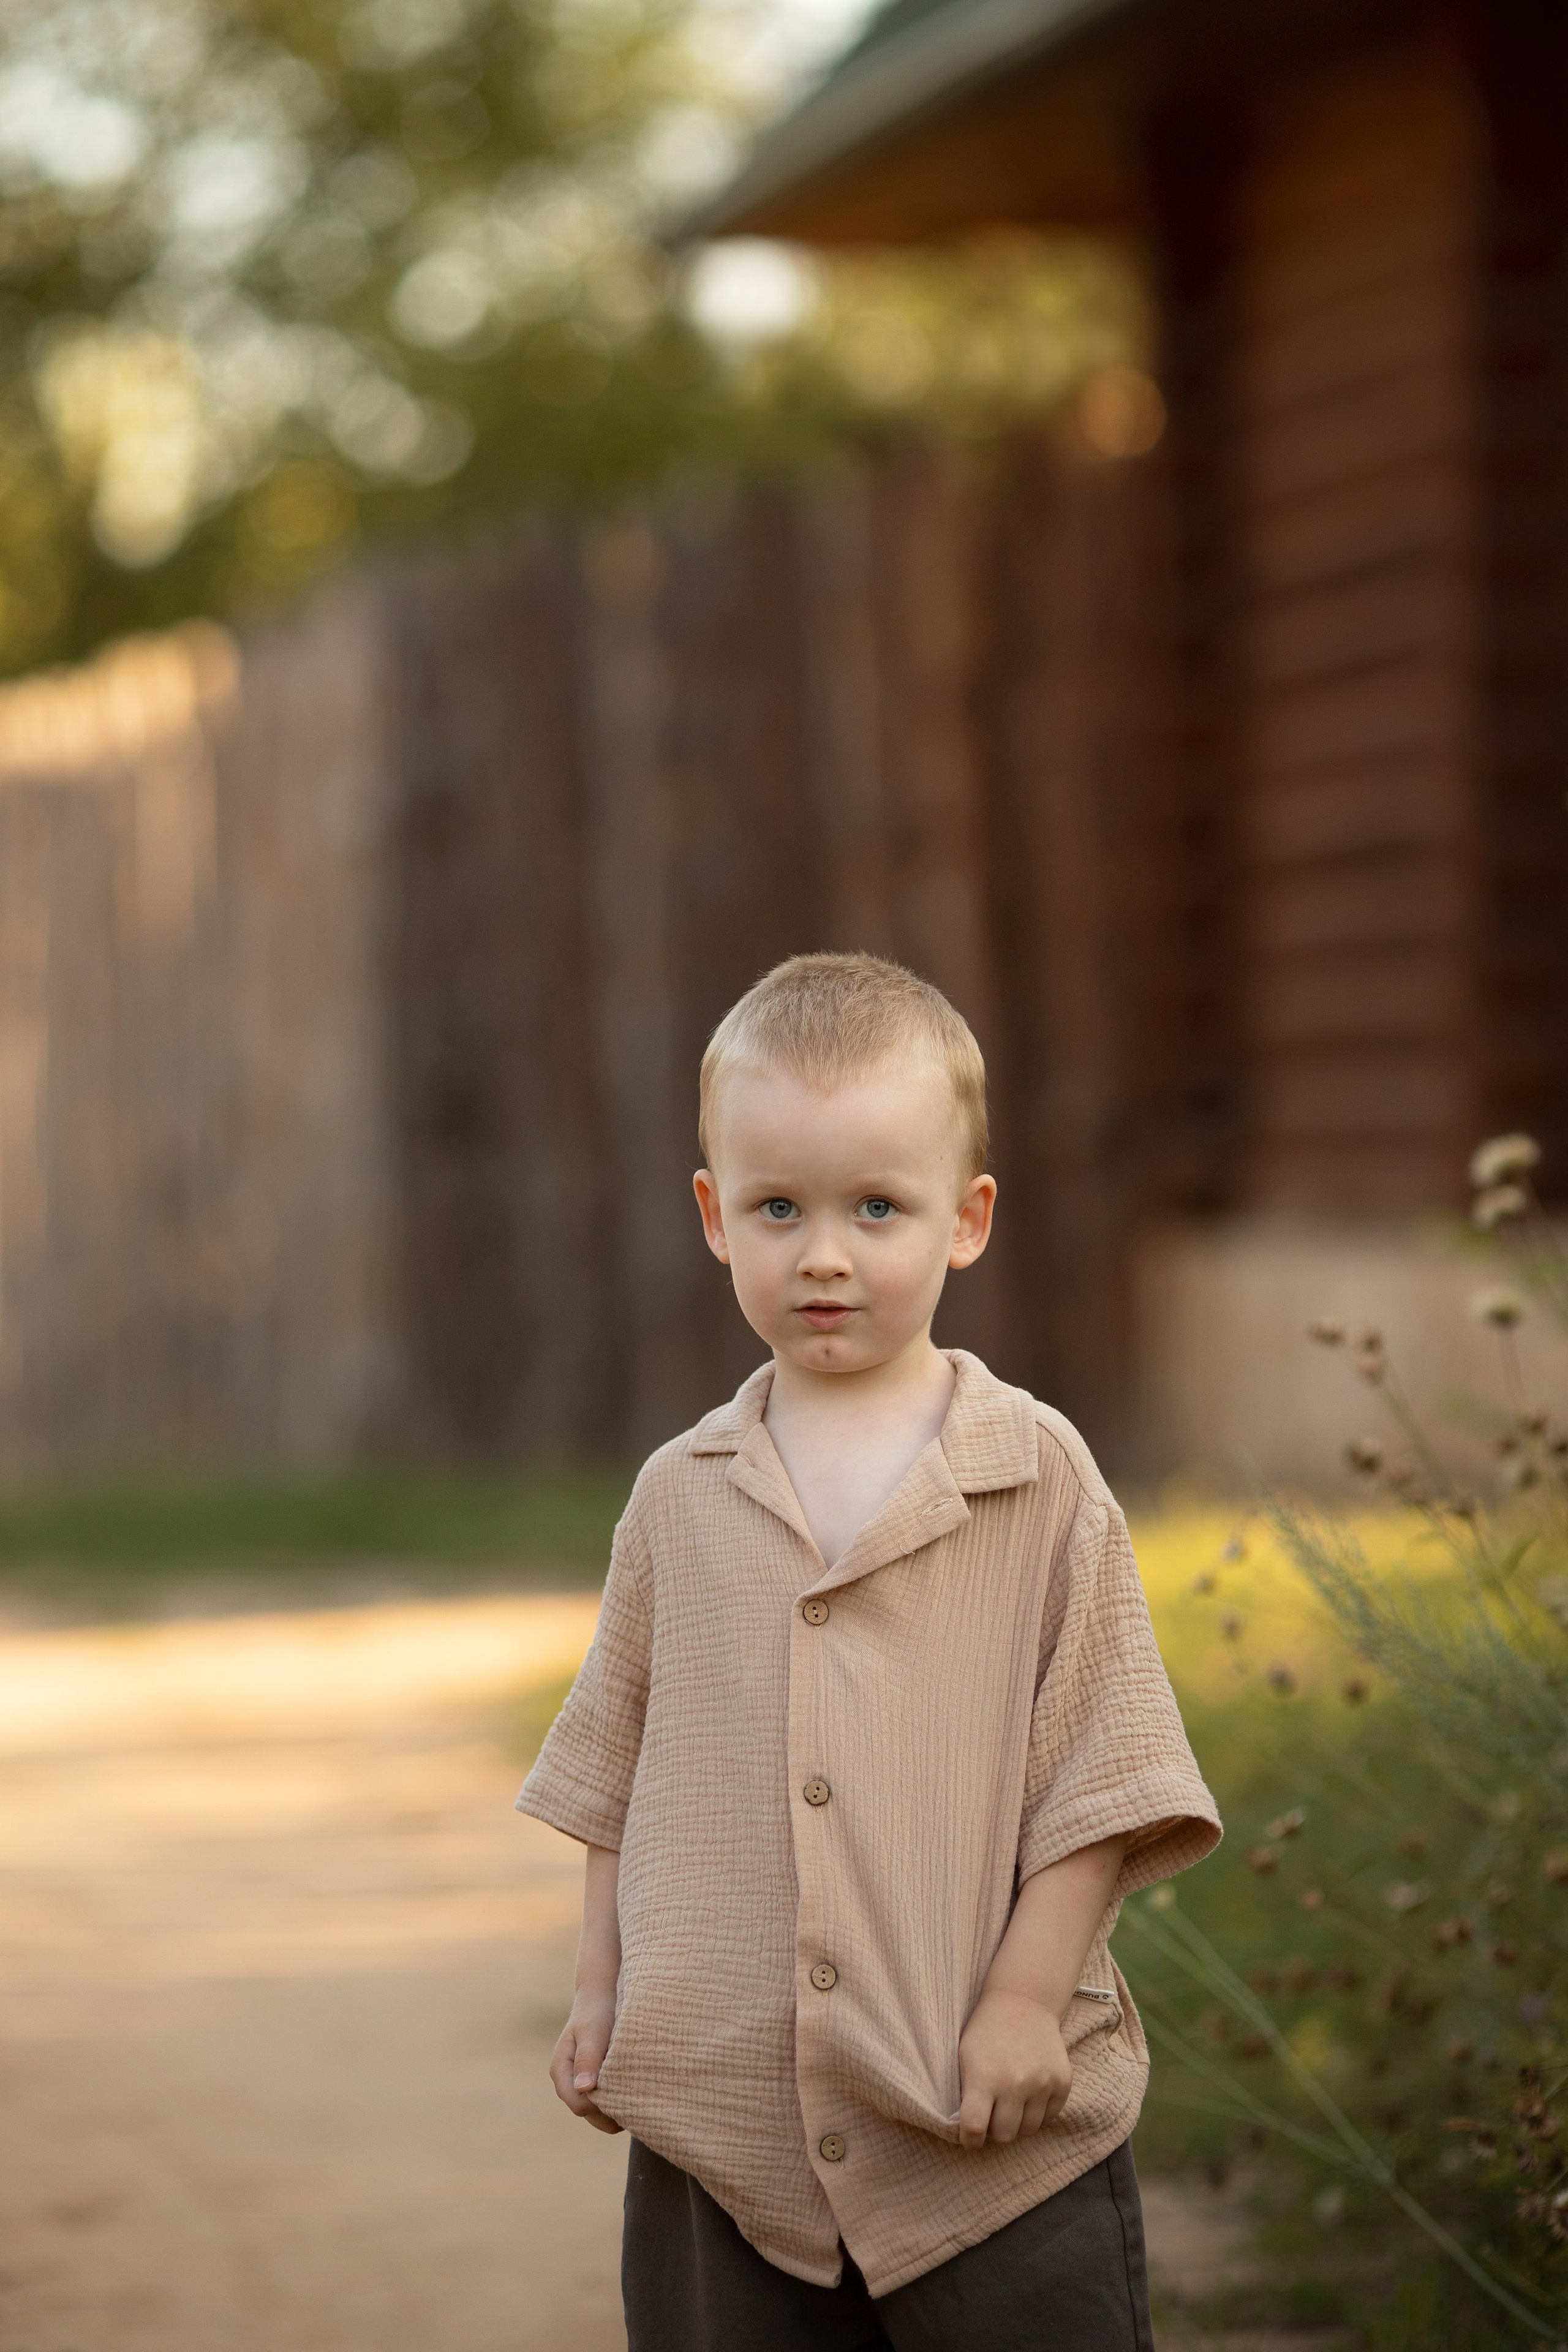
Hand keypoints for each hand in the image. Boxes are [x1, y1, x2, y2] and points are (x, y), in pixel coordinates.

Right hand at [550, 1993, 622, 2134]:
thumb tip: (584, 2089)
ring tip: (636, 2092)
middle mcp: (567, 2082)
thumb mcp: (592, 2030)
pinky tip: (634, 2088)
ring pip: (598, 2114)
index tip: (624, 2090)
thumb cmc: (597, 2011)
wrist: (604, 1996)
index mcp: (560, 2070)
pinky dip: (619, 2101)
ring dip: (616, 2108)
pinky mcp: (594, 2083)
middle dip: (610, 2111)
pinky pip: (605, 2105)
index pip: (579, 2106)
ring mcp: (580, 2084)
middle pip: (589, 2115)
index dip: (601, 2105)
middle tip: (636, 2096)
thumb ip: (588, 2057)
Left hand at [955, 1987, 1072, 2149]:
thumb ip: (966, 2095)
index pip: (974, 2129)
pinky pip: (1049, 2117)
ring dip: (1018, 2122)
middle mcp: (1015, 2083)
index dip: (970, 2140)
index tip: (971, 2138)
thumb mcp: (965, 2058)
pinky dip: (1038, 2113)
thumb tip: (966, 2132)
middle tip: (993, 2114)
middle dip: (995, 2130)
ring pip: (1028, 2130)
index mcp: (984, 2077)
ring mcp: (1042, 2083)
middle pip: (1004, 2135)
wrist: (1024, 2002)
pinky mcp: (1062, 2082)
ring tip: (1011, 2102)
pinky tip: (1029, 2094)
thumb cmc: (987, 2031)